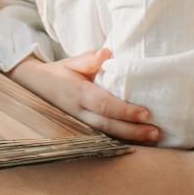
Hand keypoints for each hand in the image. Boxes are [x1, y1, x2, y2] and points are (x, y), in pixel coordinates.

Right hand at [11, 49, 160, 139]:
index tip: (145, 113)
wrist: (37, 87)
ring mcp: (81, 124)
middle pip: (108, 126)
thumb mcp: (72, 62)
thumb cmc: (61, 73)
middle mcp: (79, 112)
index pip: (104, 104)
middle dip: (133, 131)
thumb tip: (107, 53)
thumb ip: (89, 59)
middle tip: (155, 132)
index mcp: (78, 93)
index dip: (124, 111)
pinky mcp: (84, 129)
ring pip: (107, 135)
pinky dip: (123, 140)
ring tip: (153, 138)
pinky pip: (105, 137)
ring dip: (131, 138)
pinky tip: (141, 141)